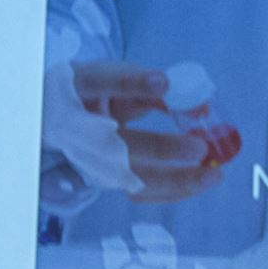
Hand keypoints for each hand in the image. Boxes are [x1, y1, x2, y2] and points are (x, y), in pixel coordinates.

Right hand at [70, 61, 227, 202]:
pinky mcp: (103, 177)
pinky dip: (170, 189)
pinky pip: (137, 190)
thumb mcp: (112, 78)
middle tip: (200, 148)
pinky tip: (198, 183)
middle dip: (160, 148)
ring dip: (172, 179)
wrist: (55, 120)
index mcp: (78, 88)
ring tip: (211, 175)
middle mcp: (75, 125)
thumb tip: (196, 104)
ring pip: (128, 177)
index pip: (98, 81)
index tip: (163, 83)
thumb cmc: (93, 92)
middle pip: (113, 143)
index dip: (130, 83)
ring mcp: (88, 156)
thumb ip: (146, 86)